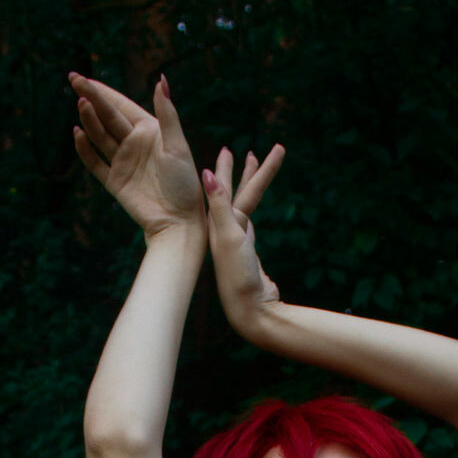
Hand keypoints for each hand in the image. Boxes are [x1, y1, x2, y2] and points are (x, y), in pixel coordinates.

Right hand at [69, 71, 204, 239]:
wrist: (178, 222)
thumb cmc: (185, 184)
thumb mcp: (178, 147)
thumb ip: (167, 115)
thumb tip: (160, 80)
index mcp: (150, 131)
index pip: (121, 105)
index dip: (103, 91)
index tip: (84, 78)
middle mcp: (134, 143)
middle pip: (107, 116)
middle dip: (90, 98)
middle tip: (73, 79)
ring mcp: (123, 162)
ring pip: (100, 136)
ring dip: (89, 120)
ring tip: (80, 104)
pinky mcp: (114, 181)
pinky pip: (95, 162)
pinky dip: (85, 149)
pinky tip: (77, 133)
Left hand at [201, 143, 285, 338]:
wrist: (249, 309)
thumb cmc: (237, 275)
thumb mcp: (229, 236)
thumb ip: (220, 205)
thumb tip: (205, 173)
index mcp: (221, 224)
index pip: (226, 188)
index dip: (229, 168)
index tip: (230, 148)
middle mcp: (225, 230)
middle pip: (236, 193)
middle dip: (242, 172)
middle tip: (247, 152)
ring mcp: (236, 242)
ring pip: (243, 206)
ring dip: (248, 187)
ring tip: (253, 169)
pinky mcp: (246, 254)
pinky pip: (248, 223)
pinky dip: (249, 211)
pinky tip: (248, 211)